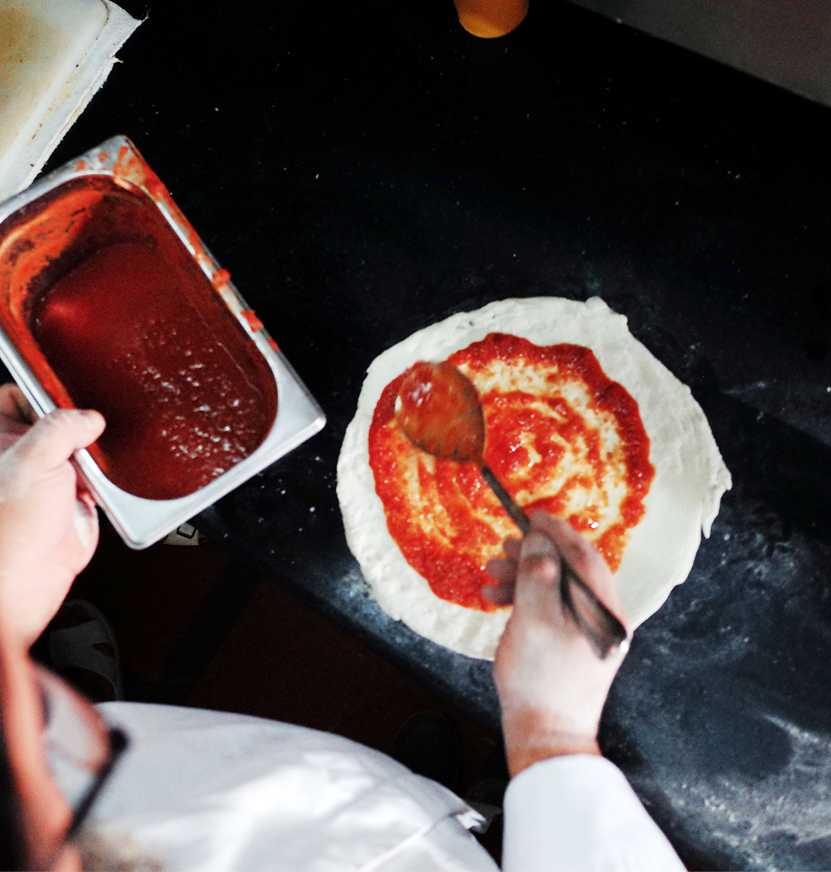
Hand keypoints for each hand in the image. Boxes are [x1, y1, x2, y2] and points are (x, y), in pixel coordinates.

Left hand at [0, 384, 104, 647]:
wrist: (26, 580)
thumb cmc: (9, 528)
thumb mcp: (32, 461)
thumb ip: (61, 428)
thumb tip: (88, 416)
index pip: (20, 394)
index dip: (44, 393)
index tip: (67, 396)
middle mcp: (23, 456)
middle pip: (60, 420)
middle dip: (79, 425)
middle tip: (87, 431)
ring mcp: (50, 476)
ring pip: (82, 448)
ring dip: (95, 453)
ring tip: (95, 459)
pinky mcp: (75, 497)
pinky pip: (100, 476)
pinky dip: (107, 478)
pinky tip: (103, 481)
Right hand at [484, 510, 628, 776]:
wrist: (546, 736)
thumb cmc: (539, 679)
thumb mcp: (533, 620)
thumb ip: (537, 575)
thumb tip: (540, 540)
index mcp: (603, 609)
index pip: (584, 556)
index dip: (557, 532)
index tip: (533, 516)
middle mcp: (603, 617)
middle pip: (569, 570)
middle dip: (533, 556)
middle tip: (503, 549)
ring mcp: (589, 632)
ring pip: (556, 588)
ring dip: (523, 577)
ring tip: (491, 575)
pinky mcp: (573, 645)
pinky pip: (551, 609)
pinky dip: (525, 600)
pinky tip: (498, 600)